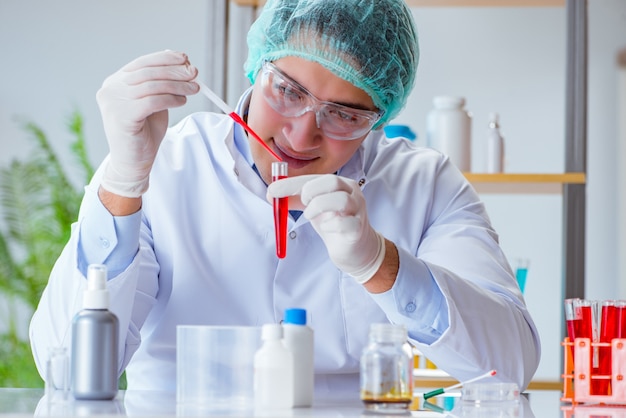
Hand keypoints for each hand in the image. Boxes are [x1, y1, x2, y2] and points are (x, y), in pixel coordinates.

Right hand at [96, 50, 198, 196]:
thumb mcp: (154, 103)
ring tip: (194, 89)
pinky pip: (152, 101)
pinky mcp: (122, 116)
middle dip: (175, 71)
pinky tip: (182, 102)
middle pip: (148, 72)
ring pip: (152, 86)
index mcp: (115, 82)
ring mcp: (113, 102)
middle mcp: (111, 89)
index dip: (165, 59)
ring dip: (177, 85)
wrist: (133, 163)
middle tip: (195, 73)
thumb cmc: (144, 133)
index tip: (185, 59)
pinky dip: (171, 99)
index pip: (142, 63)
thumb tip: (181, 62)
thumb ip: (162, 84)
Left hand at [267, 174, 384, 283]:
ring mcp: (358, 210)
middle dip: (310, 191)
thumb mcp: (312, 207)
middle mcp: (352, 193)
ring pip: (341, 199)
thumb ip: (294, 199)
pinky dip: (330, 225)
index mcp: (340, 183)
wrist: (355, 249)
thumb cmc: (335, 223)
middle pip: (332, 182)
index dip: (291, 183)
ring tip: (310, 216)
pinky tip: (326, 227)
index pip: (314, 177)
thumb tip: (271, 194)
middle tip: (302, 203)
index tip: (272, 190)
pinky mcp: (358, 229)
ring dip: (318, 207)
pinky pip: (345, 223)